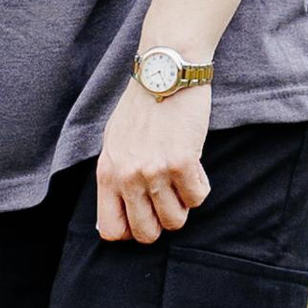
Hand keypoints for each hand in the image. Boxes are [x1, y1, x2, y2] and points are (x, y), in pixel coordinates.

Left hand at [96, 77, 210, 243]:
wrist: (165, 74)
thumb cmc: (141, 107)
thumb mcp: (114, 142)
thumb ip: (115, 175)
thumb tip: (120, 210)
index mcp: (107, 173)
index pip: (112, 230)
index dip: (132, 230)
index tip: (144, 217)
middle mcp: (127, 177)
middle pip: (147, 234)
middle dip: (161, 223)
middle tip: (168, 201)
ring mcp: (154, 172)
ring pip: (175, 220)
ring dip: (183, 204)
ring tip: (181, 179)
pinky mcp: (182, 162)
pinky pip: (197, 197)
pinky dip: (200, 186)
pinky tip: (194, 166)